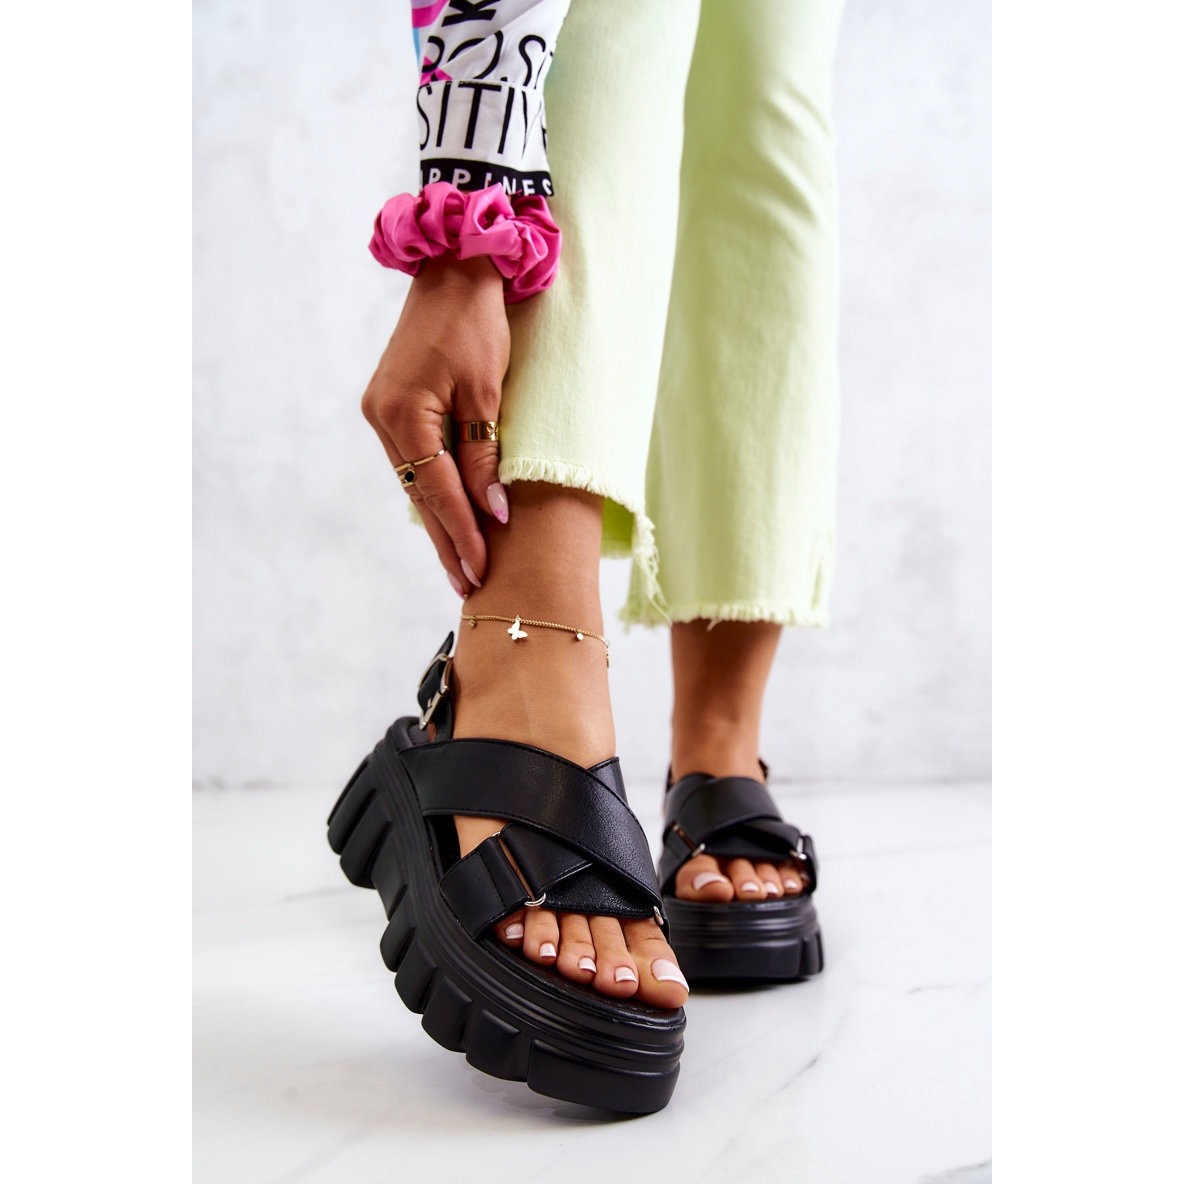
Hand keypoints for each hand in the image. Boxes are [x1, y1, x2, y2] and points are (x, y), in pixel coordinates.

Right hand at [361, 255, 510, 594]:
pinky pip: (412, 462)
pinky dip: (433, 491)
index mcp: (403, 413)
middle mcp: (382, 418)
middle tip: (469, 586)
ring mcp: (380, 413)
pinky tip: (447, 518)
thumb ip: (484, 456)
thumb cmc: (476, 324)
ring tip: (463, 564)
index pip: (438, 490)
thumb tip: (493, 513)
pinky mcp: (389, 407)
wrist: (452, 271)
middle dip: (447, 541)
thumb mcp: (487, 392)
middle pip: (420, 495)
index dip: (462, 533)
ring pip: (414, 482)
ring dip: (439, 521)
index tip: (482, 570)